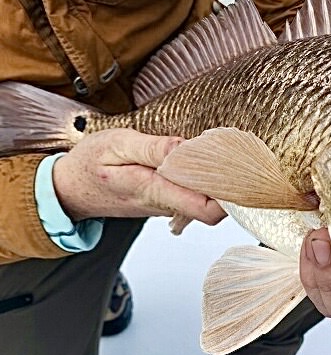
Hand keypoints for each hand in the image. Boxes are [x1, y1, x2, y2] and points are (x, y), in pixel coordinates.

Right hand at [52, 128, 225, 223]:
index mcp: (155, 191)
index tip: (237, 169)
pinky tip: (199, 158)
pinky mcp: (167, 201)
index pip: (207, 209)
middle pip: (214, 205)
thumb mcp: (117, 145)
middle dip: (227, 181)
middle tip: (229, 151)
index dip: (229, 194)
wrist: (69, 190)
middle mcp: (167, 204)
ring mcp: (168, 206)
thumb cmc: (91, 165)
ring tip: (214, 150)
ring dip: (214, 177)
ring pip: (204, 199)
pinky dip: (201, 177)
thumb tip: (187, 148)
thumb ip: (154, 148)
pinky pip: (193, 194)